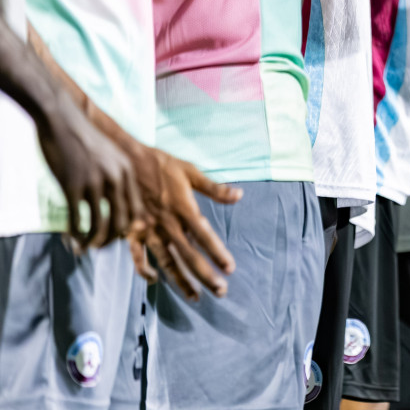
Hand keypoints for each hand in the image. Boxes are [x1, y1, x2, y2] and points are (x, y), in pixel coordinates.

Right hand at [34, 99, 142, 248]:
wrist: (63, 120)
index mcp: (128, 171)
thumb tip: (118, 202)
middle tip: (99, 246)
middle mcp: (116, 178)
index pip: (137, 209)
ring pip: (101, 225)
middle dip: (112, 239)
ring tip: (85, 247)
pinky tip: (71, 238)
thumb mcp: (111, 155)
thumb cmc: (85, 140)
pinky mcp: (72, 186)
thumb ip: (118, 176)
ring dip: (93, 242)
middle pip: (122, 221)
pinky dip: (76, 235)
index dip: (128, 228)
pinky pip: (78, 220)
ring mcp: (94, 183)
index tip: (116, 236)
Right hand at [122, 142, 241, 299]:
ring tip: (195, 297)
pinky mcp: (131, 231)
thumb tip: (240, 195)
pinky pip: (137, 256)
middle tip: (221, 291)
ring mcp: (148, 230)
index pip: (205, 236)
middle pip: (189, 255)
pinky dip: (144, 270)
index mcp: (183, 208)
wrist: (123, 159)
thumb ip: (214, 188)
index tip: (230, 269)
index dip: (218, 254)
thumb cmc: (160, 164)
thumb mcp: (190, 171)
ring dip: (181, 281)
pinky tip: (155, 281)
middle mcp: (167, 224)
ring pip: (167, 261)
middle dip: (205, 275)